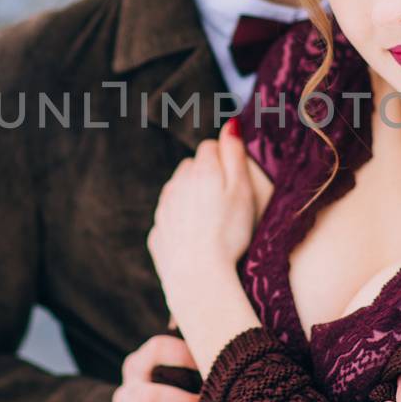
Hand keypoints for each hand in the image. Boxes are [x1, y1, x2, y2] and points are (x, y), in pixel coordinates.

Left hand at [147, 118, 255, 324]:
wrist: (198, 277)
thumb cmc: (228, 234)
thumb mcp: (242, 191)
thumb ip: (235, 155)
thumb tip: (231, 124)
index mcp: (201, 171)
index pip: (210, 147)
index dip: (225, 161)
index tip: (235, 182)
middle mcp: (176, 184)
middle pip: (192, 168)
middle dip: (206, 177)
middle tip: (225, 204)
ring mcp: (163, 209)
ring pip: (178, 192)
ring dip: (192, 199)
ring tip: (211, 224)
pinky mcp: (157, 233)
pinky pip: (170, 219)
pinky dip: (181, 223)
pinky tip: (196, 240)